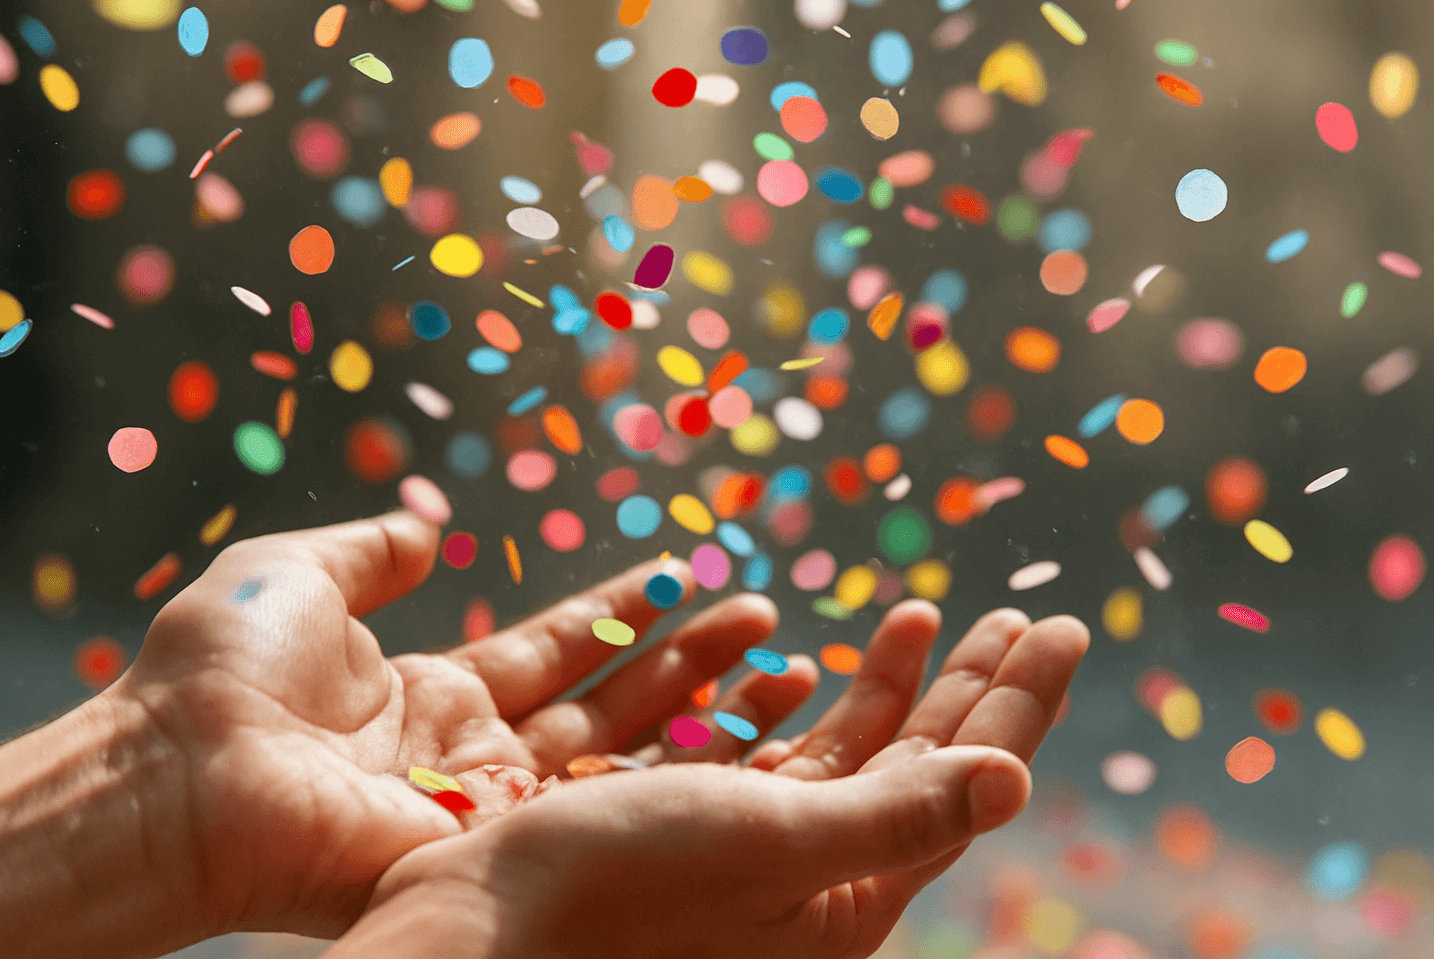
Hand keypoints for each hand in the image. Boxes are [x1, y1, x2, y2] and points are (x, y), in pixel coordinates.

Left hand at [111, 507, 799, 942]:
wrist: (174, 772)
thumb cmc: (218, 667)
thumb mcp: (298, 575)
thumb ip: (369, 552)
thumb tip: (422, 521)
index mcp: (432, 688)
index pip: (554, 648)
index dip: (619, 613)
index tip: (679, 578)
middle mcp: (472, 751)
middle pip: (606, 703)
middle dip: (686, 661)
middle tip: (763, 620)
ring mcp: (486, 808)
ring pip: (618, 758)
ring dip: (698, 715)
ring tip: (781, 669)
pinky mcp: (488, 851)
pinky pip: (590, 811)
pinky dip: (664, 780)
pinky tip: (734, 743)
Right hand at [328, 605, 1088, 958]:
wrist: (482, 931)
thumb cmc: (621, 892)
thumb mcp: (772, 848)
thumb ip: (895, 814)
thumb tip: (1014, 779)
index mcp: (848, 897)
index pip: (963, 784)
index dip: (1018, 704)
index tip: (1061, 628)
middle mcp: (813, 880)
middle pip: (919, 767)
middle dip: (971, 689)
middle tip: (1021, 618)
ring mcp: (757, 854)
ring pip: (851, 757)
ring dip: (892, 687)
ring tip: (924, 616)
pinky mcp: (702, 830)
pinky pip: (779, 761)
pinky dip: (804, 708)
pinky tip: (810, 665)